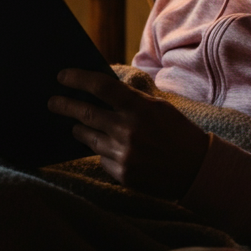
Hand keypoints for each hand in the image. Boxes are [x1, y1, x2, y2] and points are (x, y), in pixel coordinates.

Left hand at [47, 69, 208, 198]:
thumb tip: (100, 90)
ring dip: (81, 130)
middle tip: (52, 102)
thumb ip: (131, 99)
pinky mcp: (122, 174)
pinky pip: (101, 158)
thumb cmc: (178, 133)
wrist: (198, 170)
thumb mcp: (159, 108)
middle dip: (64, 106)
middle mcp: (128, 131)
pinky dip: (103, 152)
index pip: (101, 87)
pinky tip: (113, 149)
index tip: (62, 77)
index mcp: (140, 108)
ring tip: (77, 125)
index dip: (78, 79)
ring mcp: (124, 154)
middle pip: (85, 114)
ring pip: (89, 138)